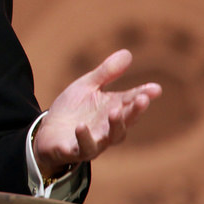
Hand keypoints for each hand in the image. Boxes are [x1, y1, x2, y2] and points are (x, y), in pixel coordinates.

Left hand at [34, 49, 161, 178]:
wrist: (48, 133)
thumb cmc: (73, 110)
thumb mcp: (87, 87)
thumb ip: (106, 73)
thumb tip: (128, 52)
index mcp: (113, 110)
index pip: (131, 102)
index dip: (143, 95)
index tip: (155, 88)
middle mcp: (108, 128)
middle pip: (126, 121)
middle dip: (135, 111)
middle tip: (142, 99)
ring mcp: (94, 141)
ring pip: (110, 137)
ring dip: (115, 126)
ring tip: (115, 111)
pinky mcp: (75, 151)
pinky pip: (83, 148)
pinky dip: (84, 139)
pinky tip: (81, 127)